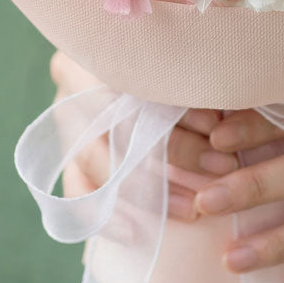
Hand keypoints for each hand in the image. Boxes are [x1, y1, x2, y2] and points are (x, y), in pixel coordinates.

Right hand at [49, 51, 237, 219]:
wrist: (134, 71)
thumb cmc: (170, 66)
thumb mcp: (179, 66)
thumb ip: (191, 85)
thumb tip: (219, 123)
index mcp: (98, 50)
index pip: (133, 87)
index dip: (178, 117)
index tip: (219, 134)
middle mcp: (73, 83)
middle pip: (117, 125)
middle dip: (173, 156)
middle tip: (218, 171)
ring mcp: (64, 121)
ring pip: (95, 162)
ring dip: (148, 190)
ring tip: (192, 208)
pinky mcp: (65, 155)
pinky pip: (75, 191)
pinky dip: (104, 215)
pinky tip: (136, 232)